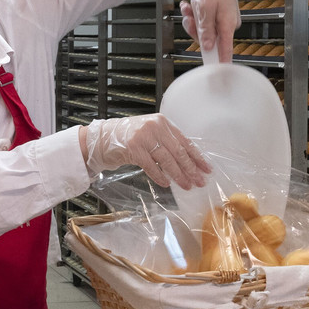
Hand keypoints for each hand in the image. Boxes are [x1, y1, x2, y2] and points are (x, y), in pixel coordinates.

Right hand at [82, 114, 210, 188]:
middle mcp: (155, 127)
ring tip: (187, 185)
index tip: (206, 169)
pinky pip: (151, 166)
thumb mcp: (150, 133)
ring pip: (167, 160)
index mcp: (163, 122)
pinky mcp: (133, 149)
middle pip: (178, 151)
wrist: (102, 138)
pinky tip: (166, 184)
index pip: (185, 141)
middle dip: (191, 169)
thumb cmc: (128, 137)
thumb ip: (167, 141)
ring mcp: (144, 137)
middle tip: (199, 181)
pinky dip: (160, 176)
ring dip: (178, 175)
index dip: (197, 157)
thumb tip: (188, 161)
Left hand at [180, 0, 240, 62]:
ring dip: (193, 20)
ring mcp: (222, 21)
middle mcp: (227, 24)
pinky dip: (194, 14)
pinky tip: (190, 6)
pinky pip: (203, 22)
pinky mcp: (216, 17)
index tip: (217, 73)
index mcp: (228, 24)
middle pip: (209, 40)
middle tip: (190, 18)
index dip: (220, 61)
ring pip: (203, 30)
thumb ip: (206, 30)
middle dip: (196, 29)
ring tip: (189, 7)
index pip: (226, 49)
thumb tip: (207, 46)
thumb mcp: (205, 9)